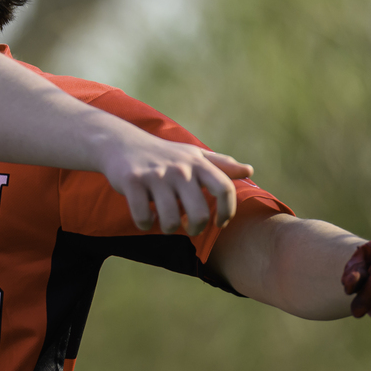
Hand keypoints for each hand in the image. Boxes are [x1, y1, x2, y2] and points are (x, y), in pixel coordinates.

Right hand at [99, 134, 253, 235]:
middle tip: (188, 228)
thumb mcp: (193, 155)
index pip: (225, 189)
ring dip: (167, 228)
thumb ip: (221, 165)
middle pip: (199, 214)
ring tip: (164, 223)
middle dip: (195, 228)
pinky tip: (146, 217)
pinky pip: (143, 216)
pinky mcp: (132, 181)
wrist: (121, 142)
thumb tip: (249, 171)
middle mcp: (179, 169)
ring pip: (169, 221)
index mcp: (198, 163)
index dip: (228, 211)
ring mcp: (155, 175)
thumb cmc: (163, 154)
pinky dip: (144, 223)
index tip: (220, 223)